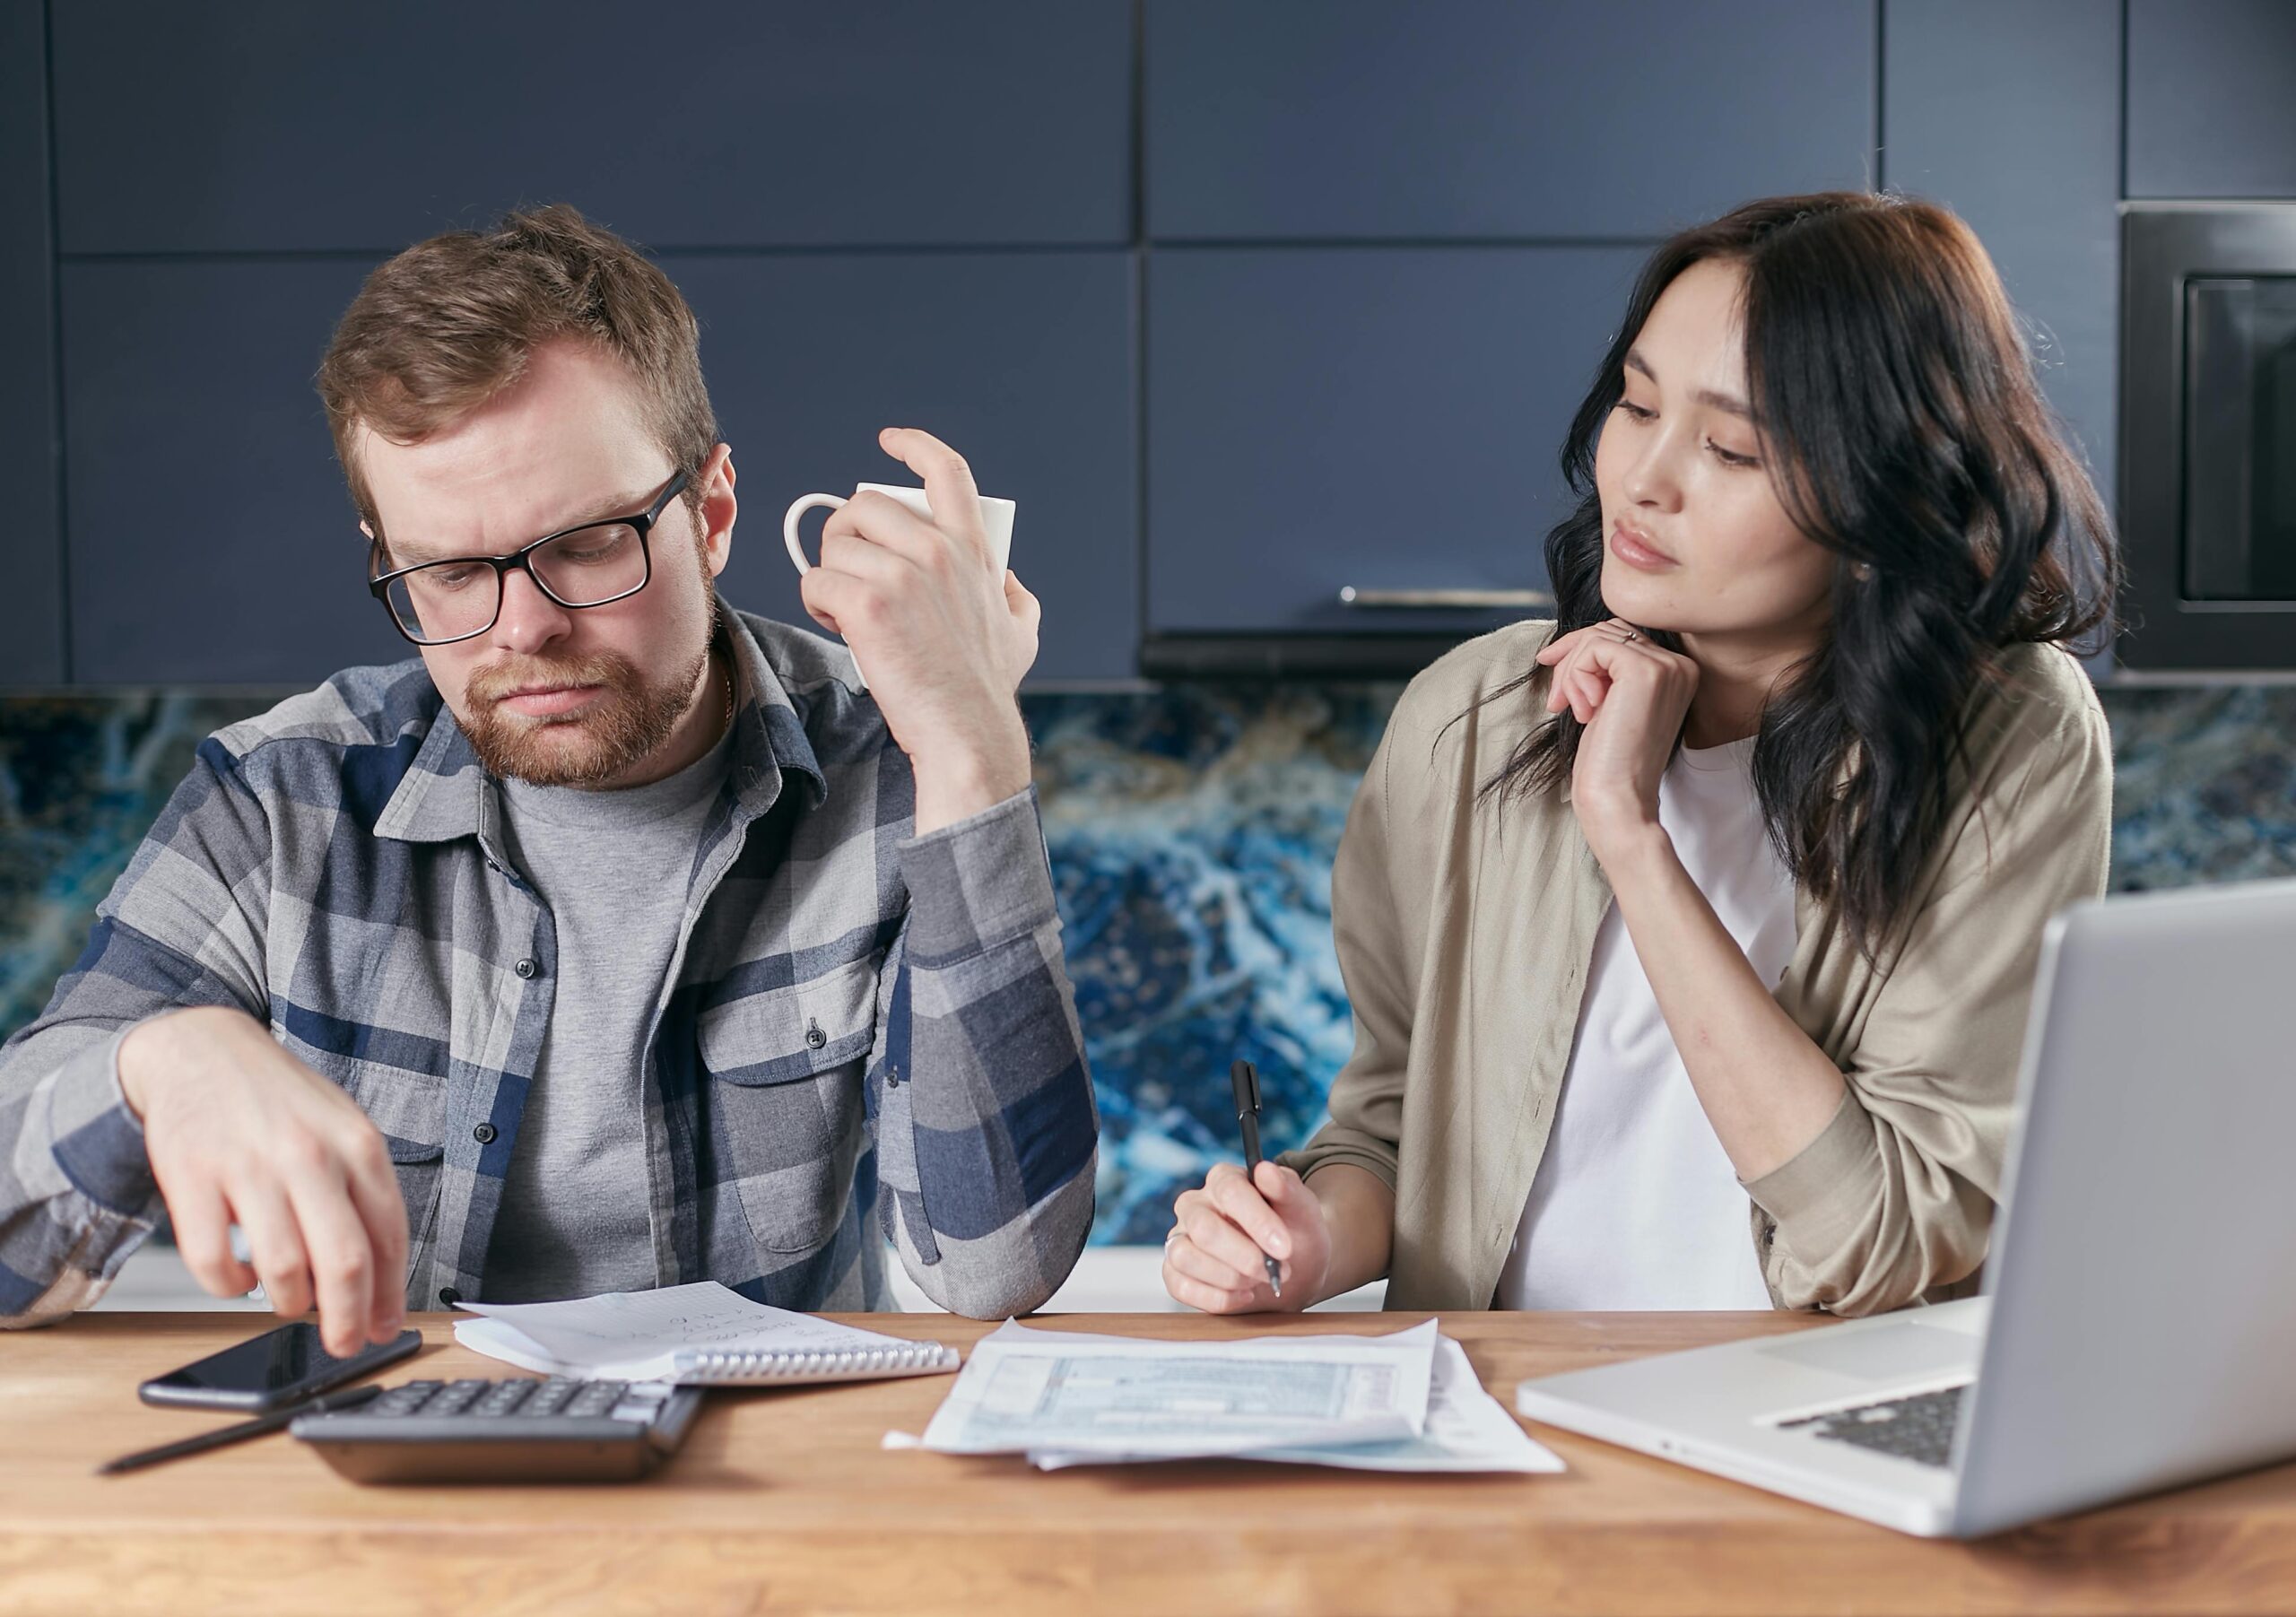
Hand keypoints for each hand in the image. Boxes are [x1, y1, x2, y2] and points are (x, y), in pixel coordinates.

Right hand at [119, 1006, 408, 1356]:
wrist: (202, 1050)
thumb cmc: (279, 1102)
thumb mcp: (340, 1130)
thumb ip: (361, 1196)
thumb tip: (377, 1281)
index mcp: (357, 1146)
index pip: (388, 1238)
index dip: (389, 1296)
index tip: (384, 1329)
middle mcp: (309, 1156)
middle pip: (343, 1263)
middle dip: (347, 1320)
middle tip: (342, 1345)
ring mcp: (250, 1167)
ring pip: (283, 1271)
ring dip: (288, 1303)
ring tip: (288, 1301)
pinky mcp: (192, 1178)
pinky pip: (214, 1262)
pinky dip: (230, 1286)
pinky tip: (239, 1275)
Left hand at [797, 428, 1038, 831]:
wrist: (966, 732)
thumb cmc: (988, 687)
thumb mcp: (1023, 630)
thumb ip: (1014, 594)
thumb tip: (1005, 576)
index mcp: (973, 550)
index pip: (946, 472)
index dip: (914, 446)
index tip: (890, 441)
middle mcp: (938, 552)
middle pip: (866, 506)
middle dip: (846, 532)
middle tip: (850, 569)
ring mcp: (902, 577)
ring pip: (835, 544)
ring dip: (829, 572)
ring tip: (844, 607)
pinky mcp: (867, 606)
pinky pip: (815, 580)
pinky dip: (816, 600)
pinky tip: (836, 623)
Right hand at [1162, 1162, 1330, 1313]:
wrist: (1294, 1269)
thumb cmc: (1295, 1232)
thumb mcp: (1303, 1209)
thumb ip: (1287, 1188)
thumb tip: (1266, 1170)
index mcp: (1223, 1179)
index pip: (1230, 1192)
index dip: (1257, 1221)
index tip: (1284, 1247)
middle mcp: (1195, 1205)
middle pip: (1204, 1228)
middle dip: (1245, 1257)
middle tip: (1276, 1271)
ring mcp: (1180, 1238)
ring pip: (1185, 1257)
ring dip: (1230, 1278)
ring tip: (1259, 1281)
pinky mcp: (1175, 1272)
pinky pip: (1180, 1287)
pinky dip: (1217, 1298)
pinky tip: (1244, 1296)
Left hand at [1534, 620, 1699, 866]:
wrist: (1619, 801)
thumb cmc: (1609, 763)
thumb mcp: (1609, 705)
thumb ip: (1606, 671)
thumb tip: (1571, 642)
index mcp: (1678, 673)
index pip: (1623, 637)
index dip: (1582, 653)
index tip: (1555, 679)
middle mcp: (1680, 665)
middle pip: (1609, 631)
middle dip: (1572, 660)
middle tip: (1556, 702)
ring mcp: (1667, 666)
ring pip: (1597, 638)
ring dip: (1571, 673)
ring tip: (1572, 711)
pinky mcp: (1645, 671)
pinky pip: (1593, 648)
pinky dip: (1575, 676)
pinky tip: (1584, 711)